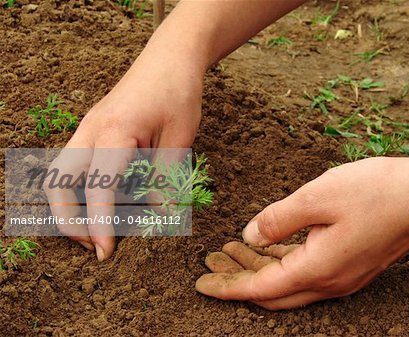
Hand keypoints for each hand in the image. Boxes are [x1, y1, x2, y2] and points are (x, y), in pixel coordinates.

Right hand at [44, 47, 203, 260]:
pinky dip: (79, 189)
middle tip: (94, 245)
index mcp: (113, 133)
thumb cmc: (178, 92)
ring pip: (59, 174)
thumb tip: (160, 217)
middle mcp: (91, 131)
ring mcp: (88, 129)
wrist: (170, 58)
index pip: (97, 189)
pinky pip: (74, 165)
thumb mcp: (179, 138)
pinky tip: (104, 201)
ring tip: (96, 228)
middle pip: (57, 183)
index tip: (106, 253)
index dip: (100, 224)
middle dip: (68, 219)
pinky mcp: (93, 130)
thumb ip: (165, 179)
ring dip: (70, 205)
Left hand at [196, 156, 408, 309]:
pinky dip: (279, 261)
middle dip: (238, 278)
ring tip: (230, 250)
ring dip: (258, 267)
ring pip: (287, 281)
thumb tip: (250, 236)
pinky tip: (267, 244)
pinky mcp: (349, 263)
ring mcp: (342, 275)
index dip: (228, 286)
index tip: (201, 284)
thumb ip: (277, 219)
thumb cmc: (376, 192)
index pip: (259, 288)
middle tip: (211, 263)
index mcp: (317, 269)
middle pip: (270, 291)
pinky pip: (304, 270)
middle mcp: (329, 281)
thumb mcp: (316, 197)